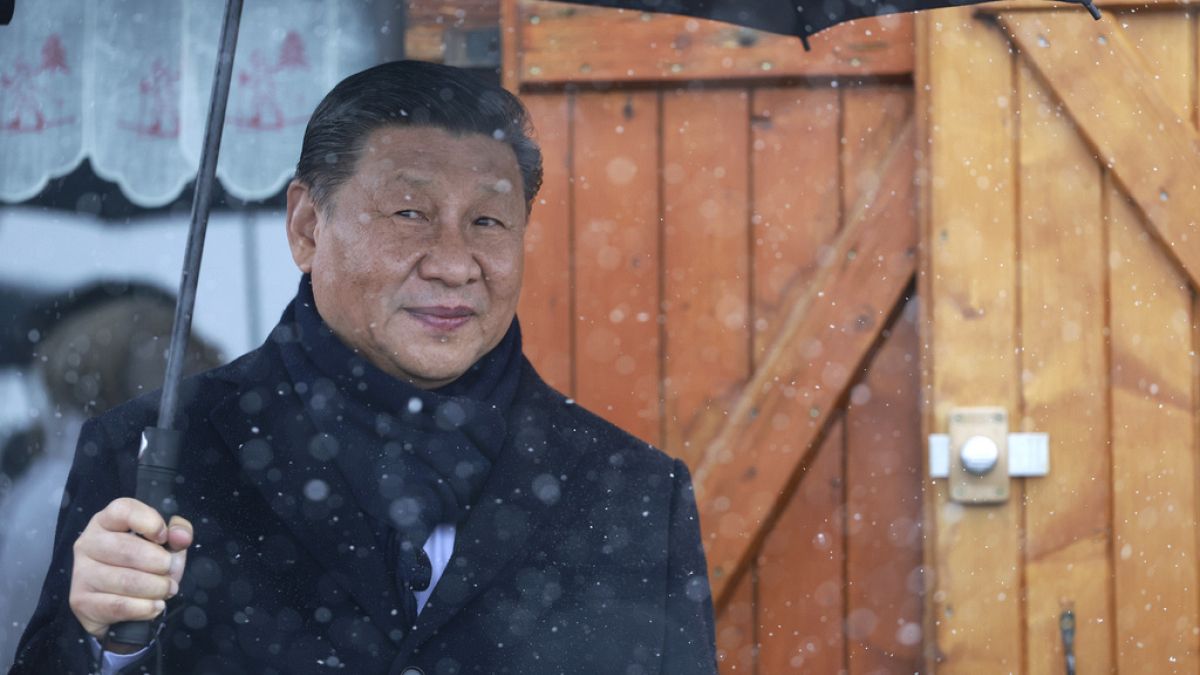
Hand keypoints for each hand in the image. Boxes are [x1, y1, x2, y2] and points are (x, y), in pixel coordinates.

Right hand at [68, 498, 192, 650]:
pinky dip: (144, 608)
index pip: (123, 510)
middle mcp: (88, 543)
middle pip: (125, 548)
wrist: (123, 603)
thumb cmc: (146, 565)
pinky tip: (155, 606)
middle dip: (159, 563)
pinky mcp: (80, 601)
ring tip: (166, 590)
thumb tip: (181, 536)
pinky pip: (117, 606)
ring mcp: (81, 572)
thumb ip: (179, 533)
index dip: (149, 521)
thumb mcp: (166, 544)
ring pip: (124, 580)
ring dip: (155, 588)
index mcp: (107, 521)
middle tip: (170, 572)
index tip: (164, 537)